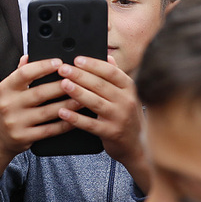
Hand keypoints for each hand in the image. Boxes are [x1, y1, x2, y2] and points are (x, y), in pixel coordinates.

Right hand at [0, 57, 78, 189]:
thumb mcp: (8, 90)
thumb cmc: (8, 109)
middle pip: (40, 93)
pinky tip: (76, 118)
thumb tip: (29, 55)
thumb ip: (20, 73)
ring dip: (68, 105)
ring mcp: (16, 122)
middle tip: (79, 80)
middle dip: (62, 86)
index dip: (43, 66)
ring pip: (48, 112)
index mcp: (5, 88)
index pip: (24, 73)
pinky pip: (49, 130)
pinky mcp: (24, 137)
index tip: (60, 62)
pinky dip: (65, 123)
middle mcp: (8, 104)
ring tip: (83, 98)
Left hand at [56, 56, 147, 190]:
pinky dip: (76, 118)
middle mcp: (127, 101)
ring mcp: (120, 118)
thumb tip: (107, 56)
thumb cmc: (128, 116)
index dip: (93, 64)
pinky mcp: (111, 133)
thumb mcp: (128, 94)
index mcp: (130, 88)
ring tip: (63, 84)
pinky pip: (91, 124)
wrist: (138, 145)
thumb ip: (117, 75)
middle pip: (100, 85)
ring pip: (95, 102)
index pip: (111, 72)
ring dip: (78, 92)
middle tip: (63, 69)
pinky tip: (63, 112)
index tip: (77, 59)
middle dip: (80, 75)